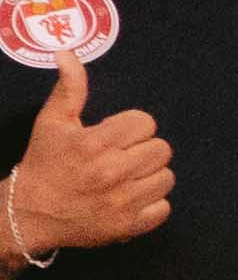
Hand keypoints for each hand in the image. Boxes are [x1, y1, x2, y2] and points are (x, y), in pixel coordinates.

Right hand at [6, 56, 170, 260]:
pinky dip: (151, 204)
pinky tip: (129, 198)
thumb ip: (69, 88)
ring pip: (166, 177)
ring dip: (149, 176)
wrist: (28, 214)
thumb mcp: (52, 122)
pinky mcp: (128, 225)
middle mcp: (111, 172)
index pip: (145, 123)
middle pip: (161, 149)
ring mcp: (122, 201)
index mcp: (94, 143)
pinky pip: (164, 207)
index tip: (113, 137)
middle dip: (142, 150)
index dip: (131, 128)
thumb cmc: (43, 163)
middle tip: (120, 157)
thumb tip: (67, 54)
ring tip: (125, 178)